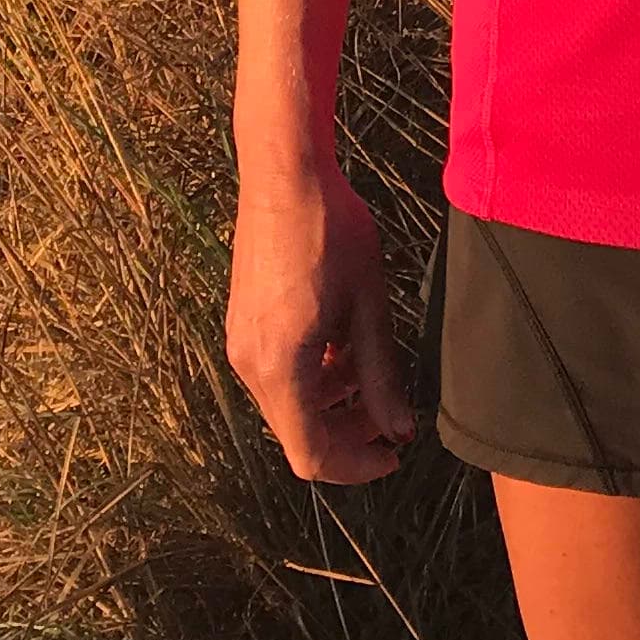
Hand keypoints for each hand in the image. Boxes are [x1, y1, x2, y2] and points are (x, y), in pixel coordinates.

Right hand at [226, 154, 414, 481]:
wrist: (283, 173)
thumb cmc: (331, 231)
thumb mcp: (368, 306)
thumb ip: (382, 375)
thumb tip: (400, 430)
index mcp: (281, 365)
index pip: (312, 454)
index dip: (356, 465)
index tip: (394, 452)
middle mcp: (249, 363)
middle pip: (297, 434)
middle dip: (347, 435)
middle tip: (392, 417)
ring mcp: (240, 342)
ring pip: (287, 405)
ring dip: (330, 405)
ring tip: (370, 374)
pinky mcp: (241, 323)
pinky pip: (276, 373)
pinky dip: (311, 378)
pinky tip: (340, 347)